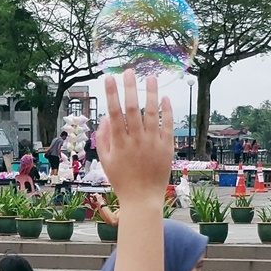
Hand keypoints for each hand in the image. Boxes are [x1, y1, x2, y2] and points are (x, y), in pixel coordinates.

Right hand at [94, 72, 174, 209]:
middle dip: (129, 88)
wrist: (142, 199)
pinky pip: (167, 125)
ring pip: (152, 113)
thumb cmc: (122, 181)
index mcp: (119, 143)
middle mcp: (135, 141)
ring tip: (150, 77)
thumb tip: (105, 117)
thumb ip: (103, 139)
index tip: (109, 78)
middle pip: (132, 108)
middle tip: (129, 71)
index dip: (111, 94)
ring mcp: (152, 143)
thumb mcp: (106, 161)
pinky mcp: (166, 148)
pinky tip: (165, 97)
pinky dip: (167, 111)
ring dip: (150, 94)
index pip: (114, 113)